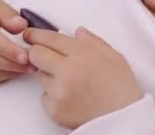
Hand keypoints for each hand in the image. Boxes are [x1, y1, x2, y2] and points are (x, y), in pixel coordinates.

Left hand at [24, 27, 142, 128]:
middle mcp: (68, 71)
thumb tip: (78, 33)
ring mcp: (59, 91)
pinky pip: (44, 96)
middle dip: (37, 52)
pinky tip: (69, 97)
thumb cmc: (122, 91)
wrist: (124, 121)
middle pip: (35, 54)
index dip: (36, 34)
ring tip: (69, 82)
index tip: (30, 34)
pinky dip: (52, 96)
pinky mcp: (55, 109)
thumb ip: (93, 42)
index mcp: (83, 55)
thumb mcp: (114, 58)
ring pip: (40, 75)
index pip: (50, 38)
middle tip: (43, 55)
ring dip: (48, 75)